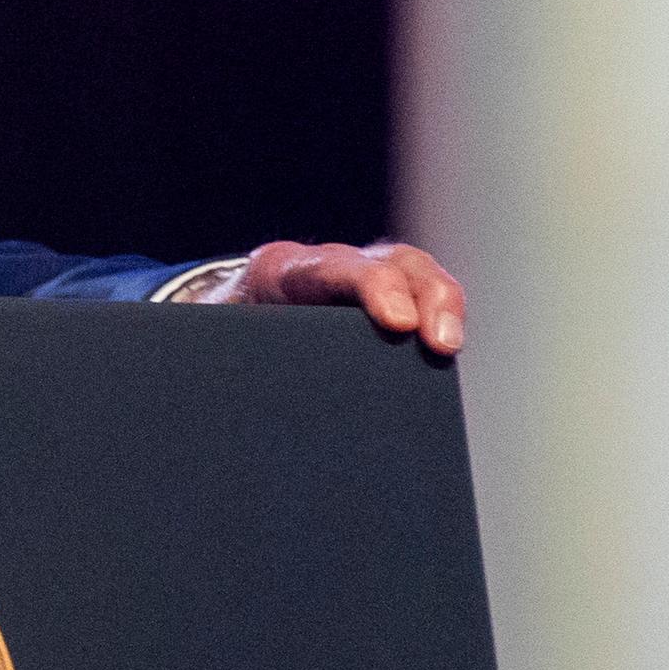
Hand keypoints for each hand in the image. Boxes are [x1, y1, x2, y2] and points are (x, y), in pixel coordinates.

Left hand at [221, 238, 465, 353]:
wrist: (224, 310)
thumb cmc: (224, 329)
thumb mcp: (220, 340)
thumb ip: (233, 362)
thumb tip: (233, 408)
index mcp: (282, 272)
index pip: (331, 267)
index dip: (370, 287)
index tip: (397, 323)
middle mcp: (332, 267)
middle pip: (389, 261)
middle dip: (422, 295)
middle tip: (439, 342)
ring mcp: (363, 280)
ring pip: (415, 274)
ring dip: (442, 306)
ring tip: (448, 348)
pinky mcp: (383, 301)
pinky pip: (422, 298)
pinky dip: (442, 318)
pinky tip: (445, 352)